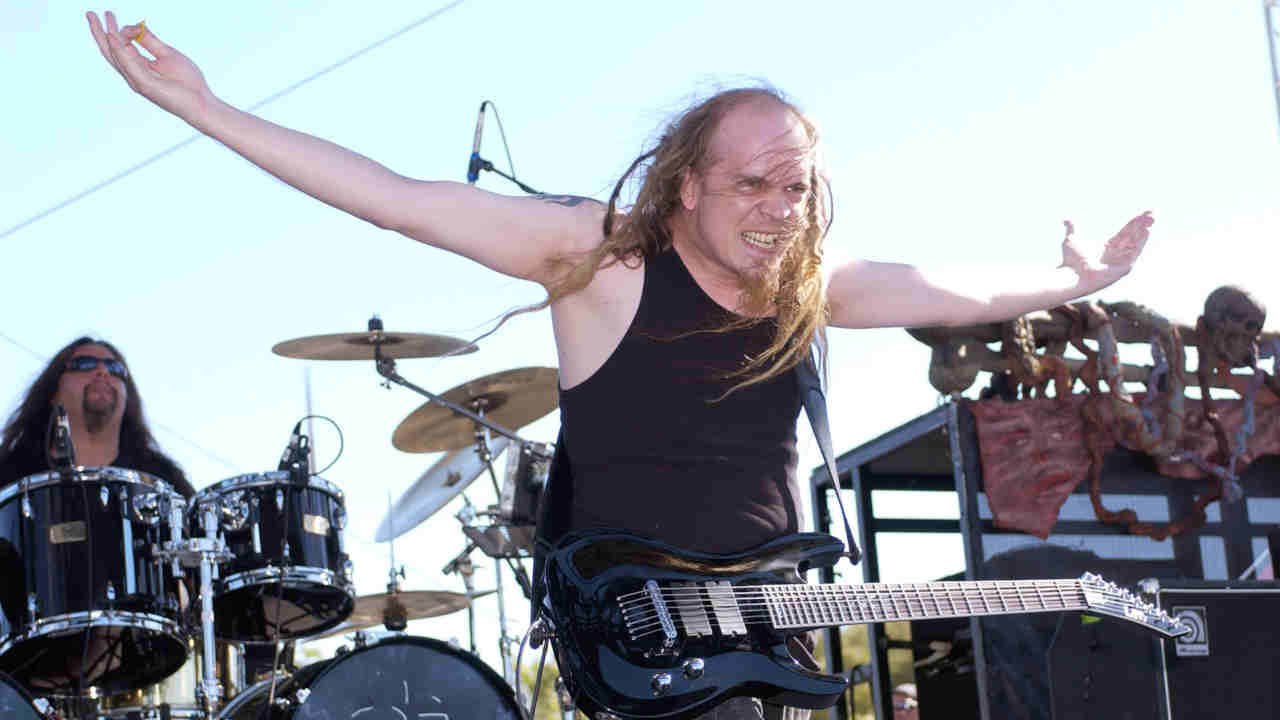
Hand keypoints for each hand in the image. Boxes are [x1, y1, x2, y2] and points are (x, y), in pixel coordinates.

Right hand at [87, 11, 214, 120]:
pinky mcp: (145, 85)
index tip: (109, 13)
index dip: (114, 29)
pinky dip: (119, 49)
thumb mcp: (168, 54)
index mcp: (140, 67)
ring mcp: (137, 80)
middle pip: (110, 51)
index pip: (120, 46)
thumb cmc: (187, 82)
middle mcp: (134, 74)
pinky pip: (128, 64)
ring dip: (105, 37)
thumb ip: (150, 41)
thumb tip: (135, 26)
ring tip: (97, 19)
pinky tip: (113, 35)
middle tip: (89, 14)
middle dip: (99, 32)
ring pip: (115, 56)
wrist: (202, 102)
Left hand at [1060, 211, 1152, 276]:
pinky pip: (1135, 253)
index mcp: (1108, 246)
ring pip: (1136, 243)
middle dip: (1143, 224)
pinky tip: (1147, 231)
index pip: (1125, 231)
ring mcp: (1121, 261)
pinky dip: (1141, 242)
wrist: (1070, 275)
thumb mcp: (1072, 240)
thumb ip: (1072, 228)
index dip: (1134, 222)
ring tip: (1152, 219)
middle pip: (1133, 235)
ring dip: (1144, 231)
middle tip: (1153, 212)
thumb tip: (1066, 219)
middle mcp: (1116, 253)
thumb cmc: (1070, 261)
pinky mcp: (1124, 268)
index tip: (1145, 212)